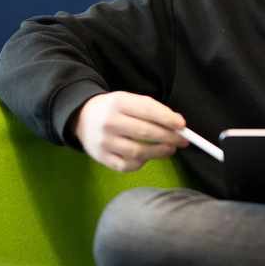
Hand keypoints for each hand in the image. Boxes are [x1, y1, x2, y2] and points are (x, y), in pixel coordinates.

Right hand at [72, 92, 188, 171]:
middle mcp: (109, 122)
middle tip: (183, 141)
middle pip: (145, 132)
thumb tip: (177, 124)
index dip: (167, 119)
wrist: (82, 117)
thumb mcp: (129, 100)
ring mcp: (104, 142)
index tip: (182, 125)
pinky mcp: (101, 158)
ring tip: (170, 149)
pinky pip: (127, 165)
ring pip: (137, 152)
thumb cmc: (113, 109)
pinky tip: (148, 157)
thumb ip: (152, 109)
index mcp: (118, 102)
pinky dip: (141, 163)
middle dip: (168, 137)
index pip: (147, 110)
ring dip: (159, 152)